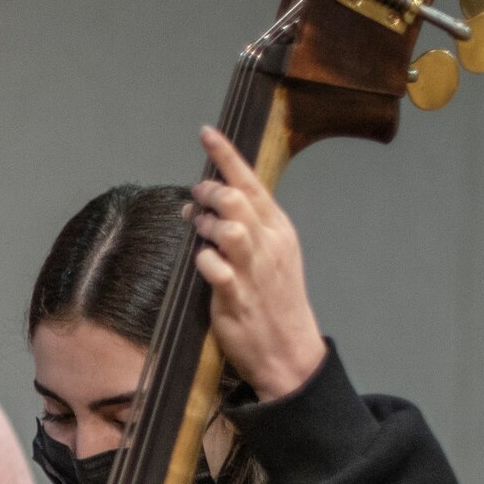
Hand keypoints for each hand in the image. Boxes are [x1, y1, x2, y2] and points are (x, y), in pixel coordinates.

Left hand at [190, 126, 328, 401]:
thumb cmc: (274, 301)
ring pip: (228, 227)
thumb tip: (205, 207)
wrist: (289, 350)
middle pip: (236, 198)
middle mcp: (269, 243)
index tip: (206, 133)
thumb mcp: (269, 256)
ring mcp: (254, 269)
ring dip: (205, 222)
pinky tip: (200, 261)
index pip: (251, 182)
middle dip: (210, 190)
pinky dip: (202, 259)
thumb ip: (242, 229)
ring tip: (196, 225)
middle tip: (195, 195)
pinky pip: (213, 267)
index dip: (226, 156)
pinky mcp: (236, 296)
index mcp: (279, 229)